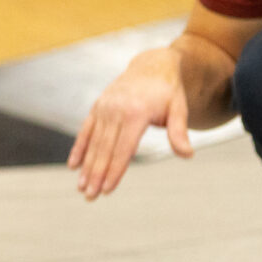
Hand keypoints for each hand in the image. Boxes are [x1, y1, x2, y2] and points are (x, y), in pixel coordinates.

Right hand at [68, 48, 194, 200]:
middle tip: (90, 196)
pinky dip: (79, 147)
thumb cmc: (169, 91)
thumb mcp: (179, 108)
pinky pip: (87, 130)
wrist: (153, 64)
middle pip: (105, 148)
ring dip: (87, 166)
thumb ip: (179, 132)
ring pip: (94, 142)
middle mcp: (116, 109)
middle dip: (97, 174)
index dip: (115, 170)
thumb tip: (188, 155)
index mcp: (136, 112)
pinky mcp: (98, 106)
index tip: (107, 190)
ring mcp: (105, 107)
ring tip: (82, 188)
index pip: (123, 148)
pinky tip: (73, 166)